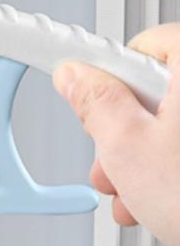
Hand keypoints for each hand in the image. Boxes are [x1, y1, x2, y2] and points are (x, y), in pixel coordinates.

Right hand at [54, 23, 179, 245]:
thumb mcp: (128, 148)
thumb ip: (95, 102)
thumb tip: (75, 76)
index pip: (141, 47)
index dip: (105, 79)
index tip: (86, 98)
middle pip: (161, 91)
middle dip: (125, 133)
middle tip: (111, 162)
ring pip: (179, 123)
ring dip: (147, 157)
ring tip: (133, 195)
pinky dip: (177, 166)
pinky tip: (162, 198)